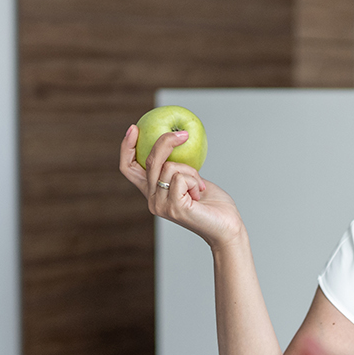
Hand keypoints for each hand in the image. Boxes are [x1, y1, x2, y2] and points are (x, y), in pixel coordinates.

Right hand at [119, 124, 245, 248]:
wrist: (226, 226)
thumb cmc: (211, 203)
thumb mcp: (189, 178)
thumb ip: (177, 167)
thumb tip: (173, 138)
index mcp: (152, 191)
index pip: (128, 168)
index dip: (126, 147)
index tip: (134, 128)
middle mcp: (151, 199)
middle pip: (150, 161)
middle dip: (165, 142)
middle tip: (183, 135)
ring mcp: (160, 205)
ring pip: (169, 167)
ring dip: (191, 171)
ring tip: (199, 186)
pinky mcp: (173, 207)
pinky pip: (181, 177)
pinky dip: (195, 180)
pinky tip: (199, 194)